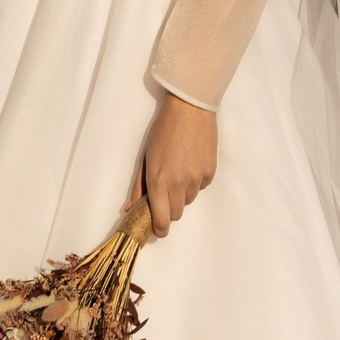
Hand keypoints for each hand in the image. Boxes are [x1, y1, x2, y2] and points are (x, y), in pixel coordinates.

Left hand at [124, 92, 216, 236]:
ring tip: (177, 169)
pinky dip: (195, 181)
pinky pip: (201, 187)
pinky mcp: (210, 173)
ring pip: (188, 200)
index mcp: (158, 180)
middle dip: (168, 208)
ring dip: (181, 193)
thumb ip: (138, 185)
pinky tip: (190, 163)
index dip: (159, 229)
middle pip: (176, 214)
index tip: (156, 228)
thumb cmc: (162, 130)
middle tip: (164, 191)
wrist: (190, 110)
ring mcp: (197, 179)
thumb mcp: (145, 157)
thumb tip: (130, 207)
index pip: (162, 220)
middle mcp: (179, 183)